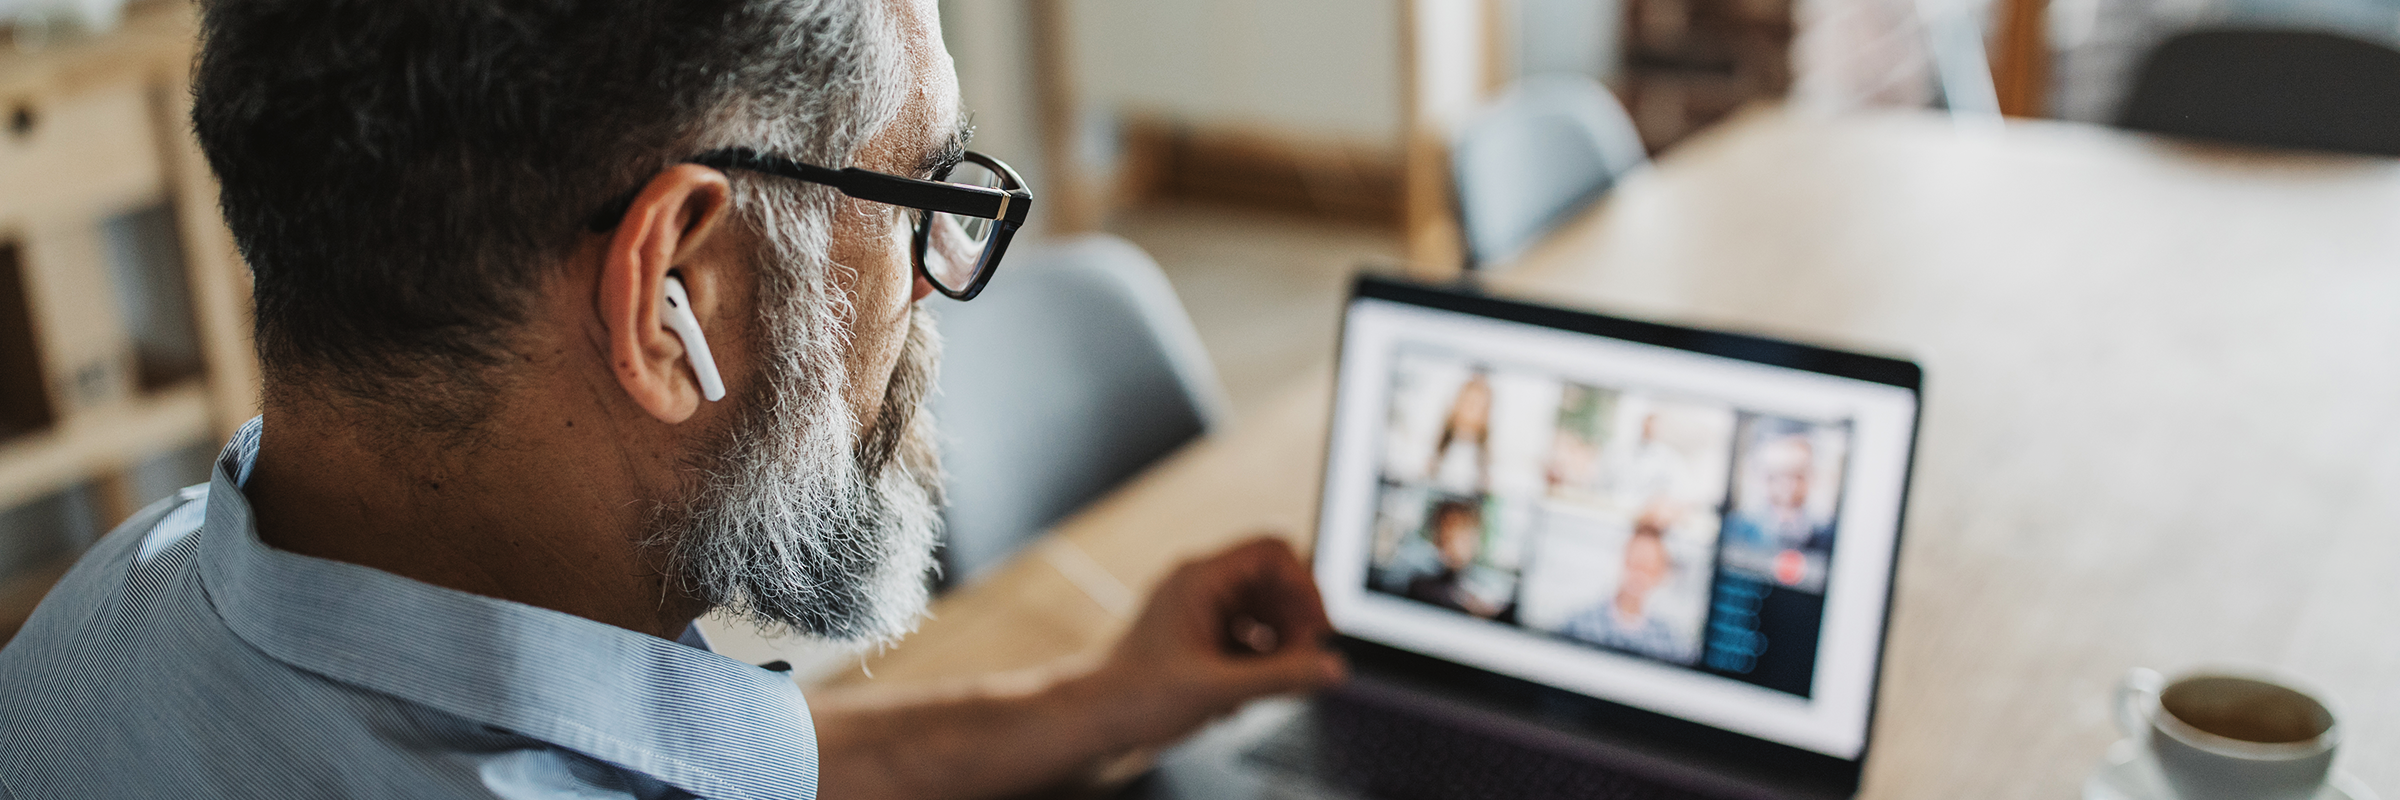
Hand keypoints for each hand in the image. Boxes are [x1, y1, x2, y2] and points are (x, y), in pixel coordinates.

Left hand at [1091, 536, 1347, 747]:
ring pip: (1260, 611)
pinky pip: (1243, 634)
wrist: (1091, 719)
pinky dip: (1253, 661)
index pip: (1272, 552)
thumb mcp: (1218, 689)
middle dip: (1294, 623)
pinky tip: (1240, 694)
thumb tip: (1330, 668)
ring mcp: (1196, 610)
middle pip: (1272, 583)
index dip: (1304, 586)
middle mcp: (1199, 586)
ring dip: (1276, 646)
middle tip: (1301, 662)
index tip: (1318, 628)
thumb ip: (1280, 678)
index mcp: (1200, 579)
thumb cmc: (1134, 696)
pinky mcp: (1195, 635)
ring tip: (1271, 682)